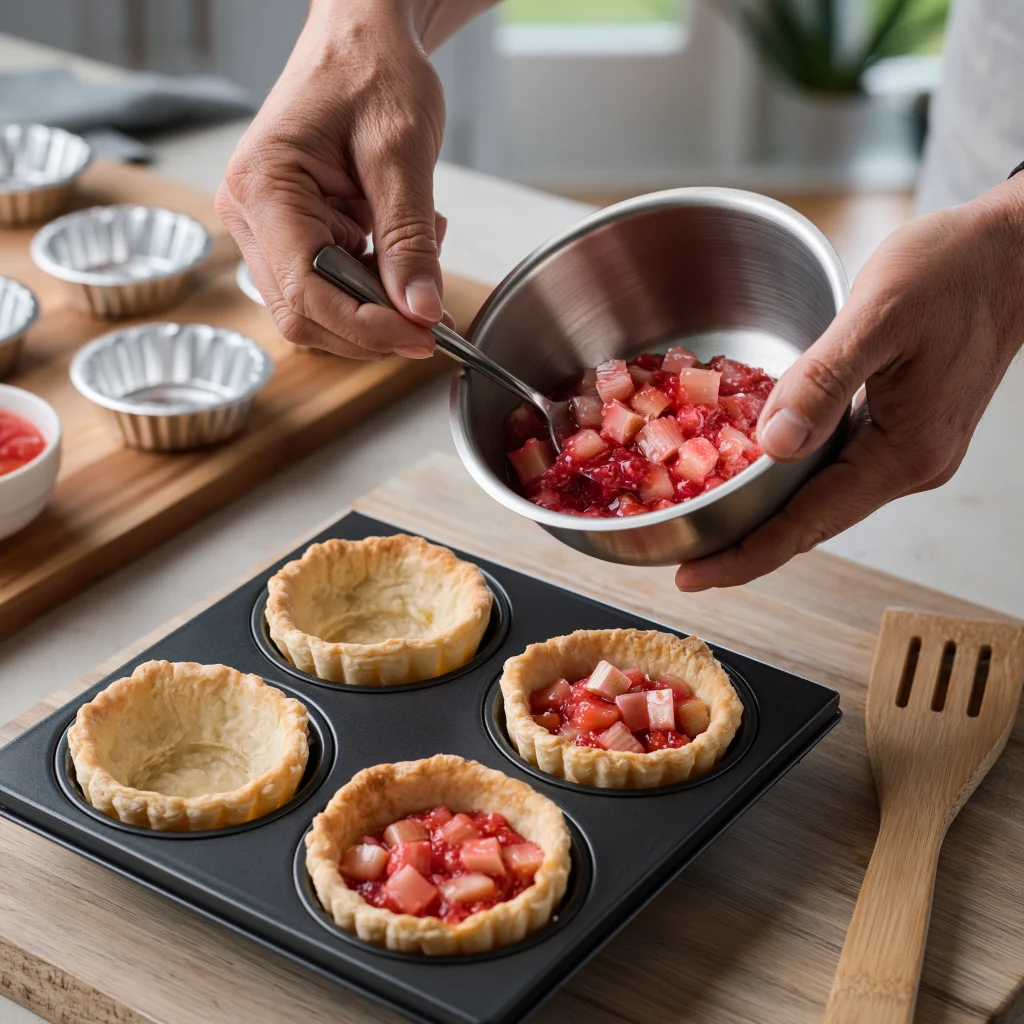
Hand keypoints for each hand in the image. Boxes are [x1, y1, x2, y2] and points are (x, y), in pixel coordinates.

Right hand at [216, 0, 482, 359]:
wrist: (362, 38)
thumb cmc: (373, 72)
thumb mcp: (402, 155)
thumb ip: (410, 241)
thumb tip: (421, 313)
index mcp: (263, 189)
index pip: (307, 294)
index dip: (368, 328)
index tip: (424, 336)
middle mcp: (251, 215)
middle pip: (306, 315)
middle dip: (374, 325)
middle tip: (434, 315)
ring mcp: (266, 229)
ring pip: (318, 310)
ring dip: (377, 306)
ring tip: (421, 251)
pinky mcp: (289, 235)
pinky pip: (329, 288)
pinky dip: (374, 287)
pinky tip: (402, 249)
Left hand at [676, 175, 1023, 590]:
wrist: (1013, 252)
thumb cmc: (956, 271)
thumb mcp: (880, 315)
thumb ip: (824, 381)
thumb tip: (773, 444)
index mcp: (904, 452)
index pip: (809, 524)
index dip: (745, 555)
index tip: (692, 577)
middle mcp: (906, 464)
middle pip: (811, 522)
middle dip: (745, 543)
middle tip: (684, 559)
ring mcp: (905, 449)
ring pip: (820, 495)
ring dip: (764, 510)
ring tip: (706, 522)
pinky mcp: (898, 428)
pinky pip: (832, 463)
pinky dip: (788, 472)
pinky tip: (752, 467)